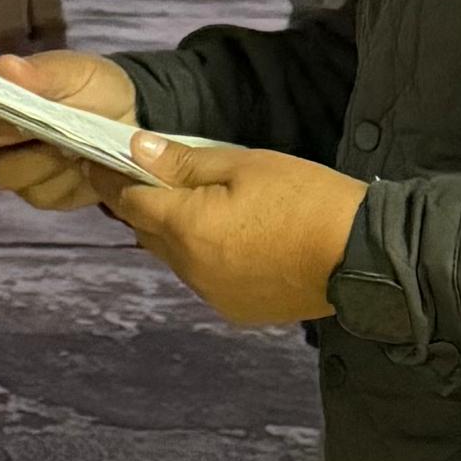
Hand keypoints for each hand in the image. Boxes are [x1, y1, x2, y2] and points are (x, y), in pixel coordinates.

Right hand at [0, 48, 135, 212]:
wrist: (134, 121)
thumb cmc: (97, 89)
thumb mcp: (77, 72)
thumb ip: (42, 72)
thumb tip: (2, 66)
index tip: (0, 100)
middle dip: (7, 131)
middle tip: (43, 124)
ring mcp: (15, 168)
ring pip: (4, 172)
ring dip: (40, 160)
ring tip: (72, 145)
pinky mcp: (41, 195)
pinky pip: (39, 195)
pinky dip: (64, 181)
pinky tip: (83, 167)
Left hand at [99, 137, 368, 324]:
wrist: (363, 256)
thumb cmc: (307, 198)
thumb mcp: (244, 165)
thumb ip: (184, 162)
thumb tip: (136, 151)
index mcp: (187, 229)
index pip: (128, 202)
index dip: (110, 178)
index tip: (97, 160)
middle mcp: (190, 269)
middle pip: (147, 232)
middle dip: (142, 204)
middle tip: (145, 175)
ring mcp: (212, 294)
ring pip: (175, 258)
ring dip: (174, 232)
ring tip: (196, 204)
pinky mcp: (236, 310)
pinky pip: (203, 278)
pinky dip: (204, 257)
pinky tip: (230, 238)